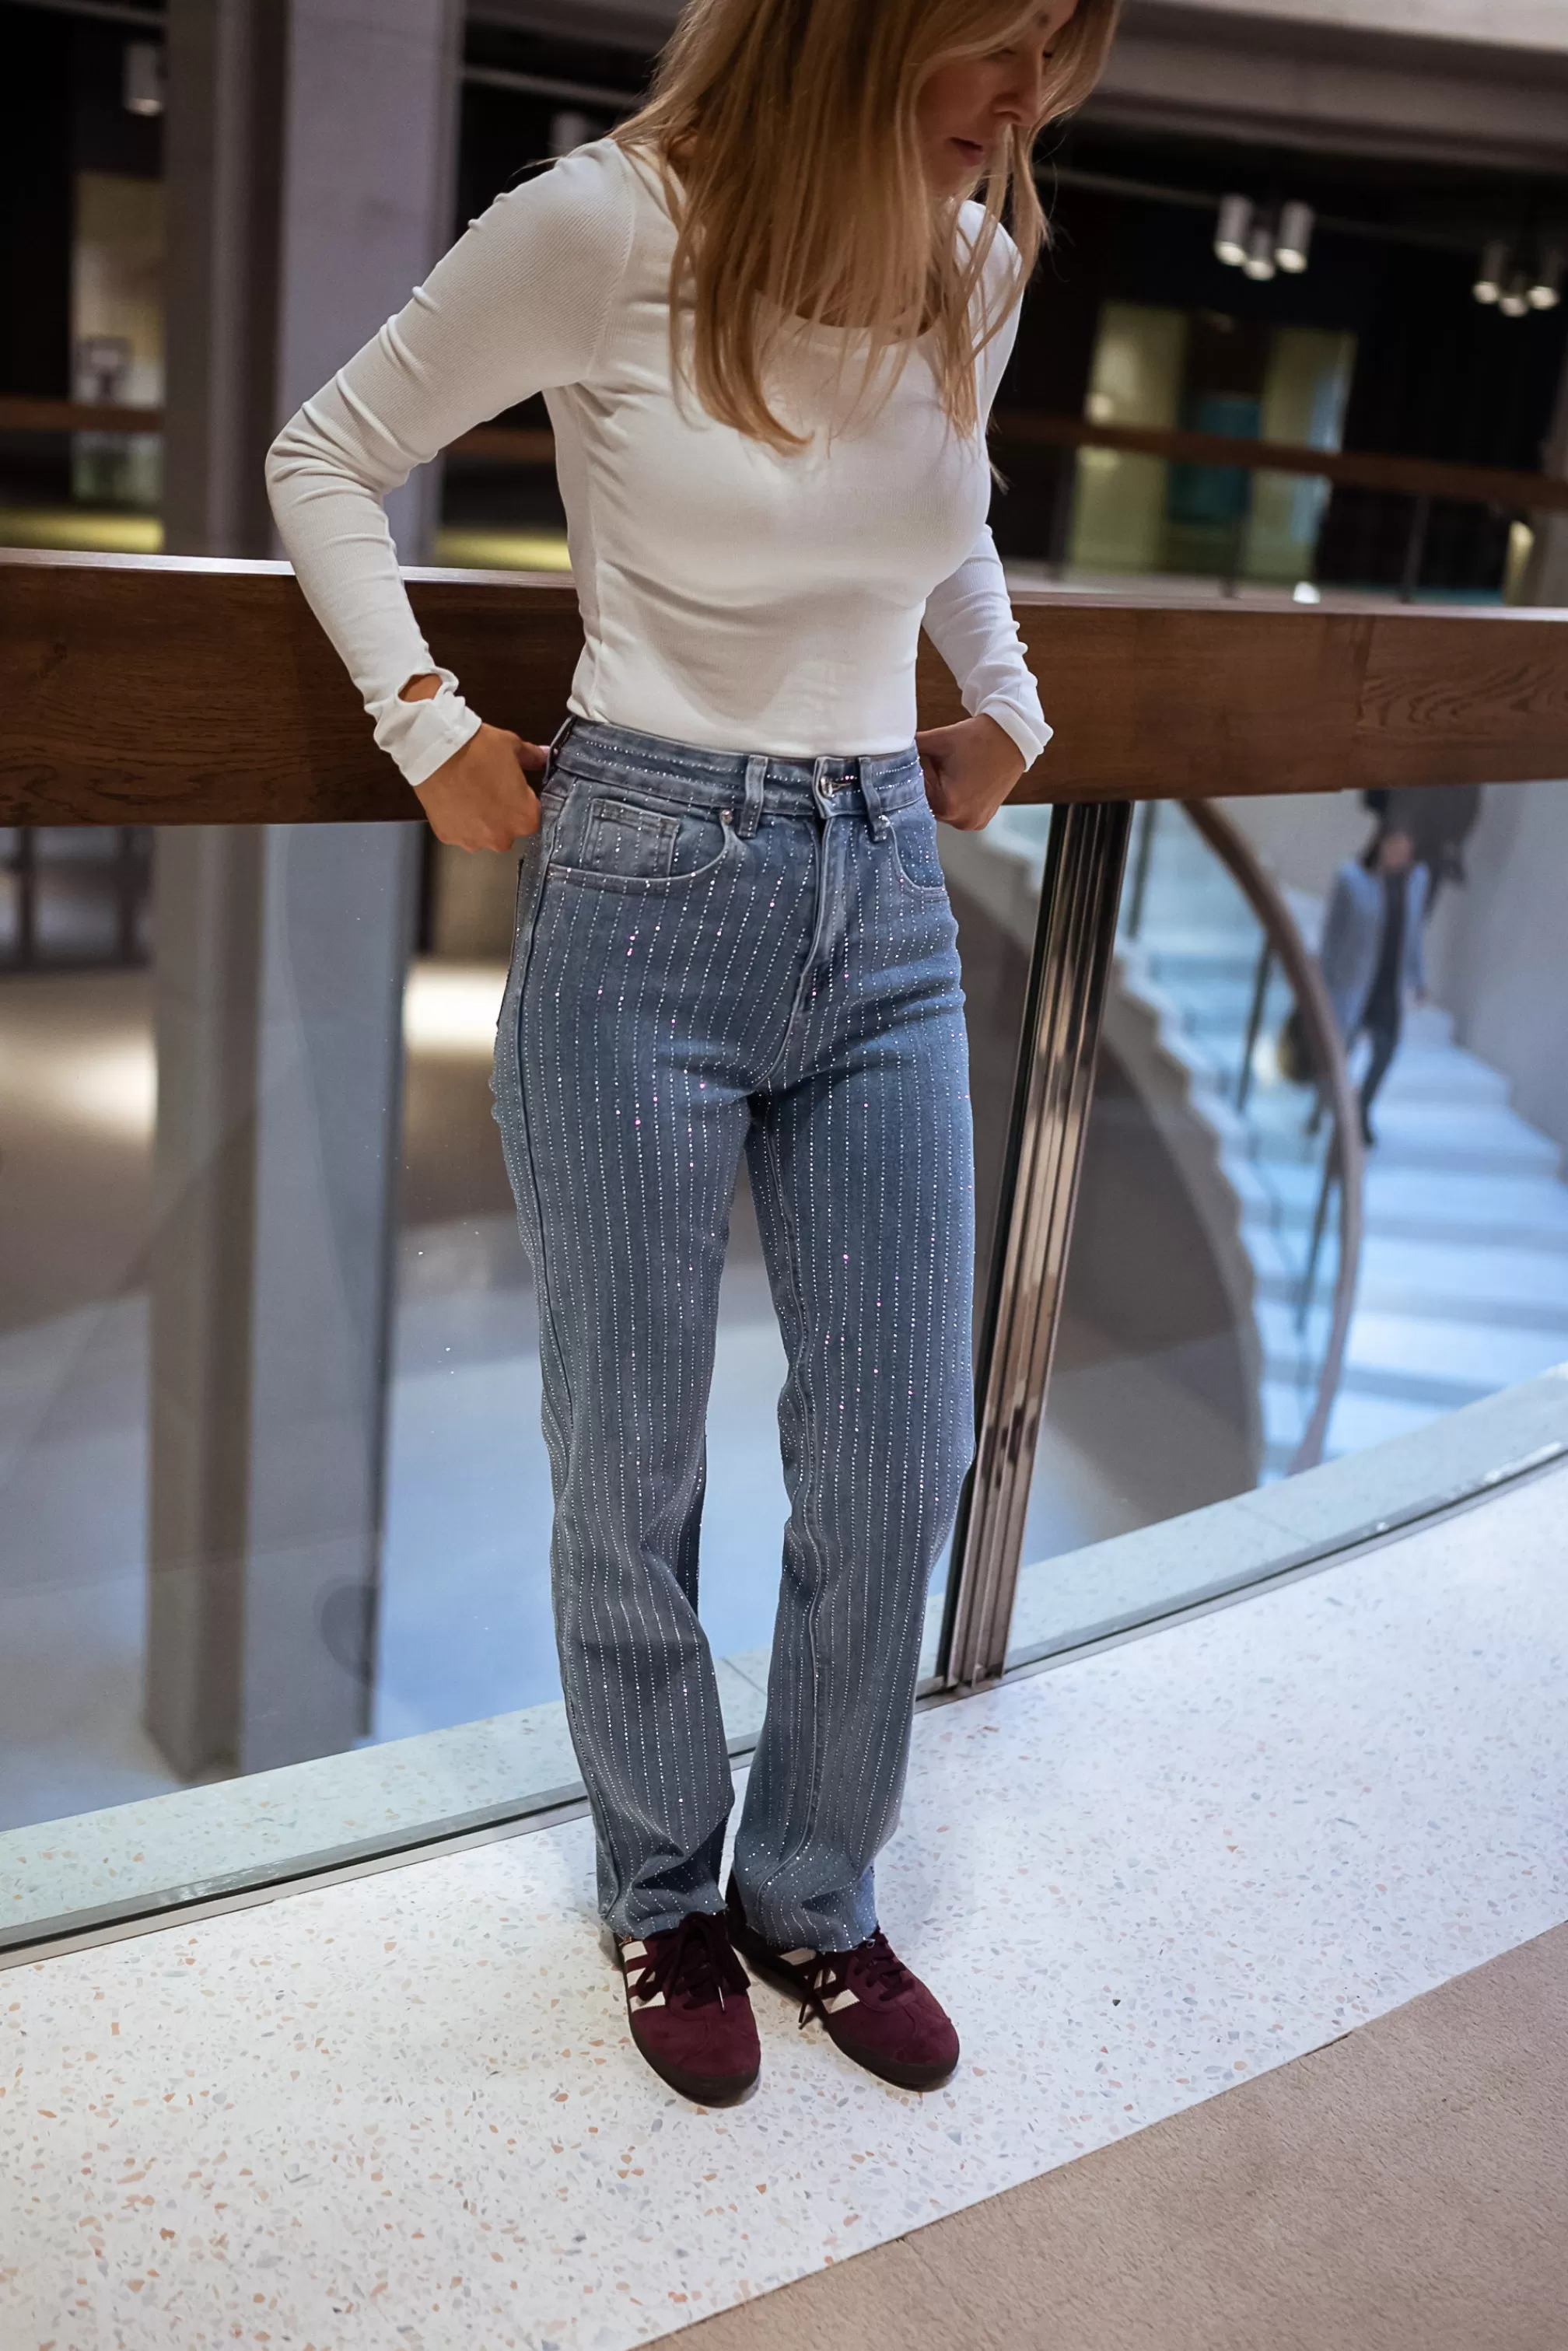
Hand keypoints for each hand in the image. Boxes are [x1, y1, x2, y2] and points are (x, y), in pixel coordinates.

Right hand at [402, 674, 546, 850]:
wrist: (436, 751)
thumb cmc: (478, 749)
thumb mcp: (512, 746)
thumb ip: (531, 757)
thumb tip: (542, 757)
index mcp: (525, 818)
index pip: (531, 816)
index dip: (521, 801)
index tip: (511, 788)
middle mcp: (502, 838)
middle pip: (507, 830)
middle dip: (501, 814)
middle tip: (488, 789)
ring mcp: (473, 841)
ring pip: (482, 834)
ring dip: (479, 820)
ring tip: (468, 795)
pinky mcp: (448, 837)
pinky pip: (458, 832)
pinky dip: (457, 820)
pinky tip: (453, 800)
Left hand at [915, 713, 1026, 831]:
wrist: (1012, 737)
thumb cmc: (977, 737)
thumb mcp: (938, 739)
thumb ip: (909, 748)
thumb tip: (886, 751)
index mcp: (948, 803)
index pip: (913, 795)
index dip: (912, 776)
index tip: (913, 763)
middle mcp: (961, 820)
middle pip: (926, 806)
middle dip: (924, 786)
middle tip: (932, 765)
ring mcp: (973, 823)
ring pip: (940, 810)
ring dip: (938, 794)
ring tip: (949, 771)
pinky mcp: (981, 821)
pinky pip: (956, 812)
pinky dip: (953, 799)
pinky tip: (960, 780)